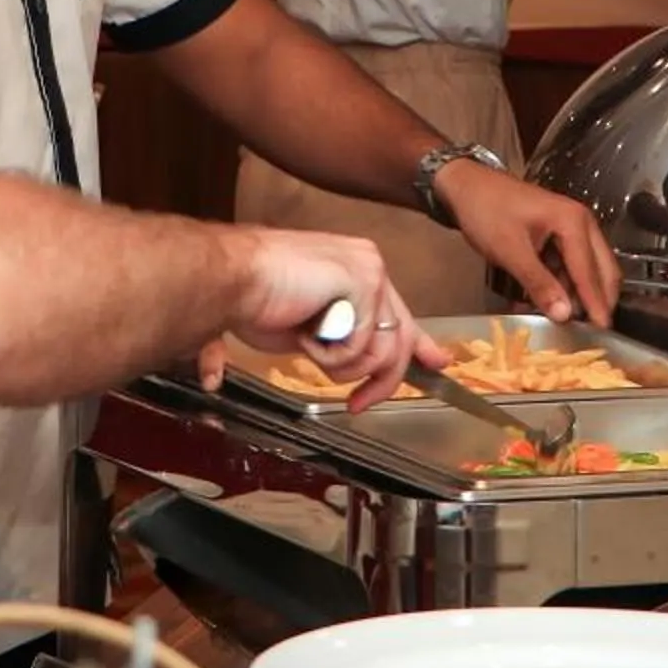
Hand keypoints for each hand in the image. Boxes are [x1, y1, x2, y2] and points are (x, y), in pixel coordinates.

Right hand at [228, 228, 447, 407]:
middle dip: (383, 380)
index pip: (400, 313)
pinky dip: (331, 355)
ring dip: (342, 365)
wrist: (231, 279)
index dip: (419, 344)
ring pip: (381, 349)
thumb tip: (368, 366)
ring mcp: (368, 272)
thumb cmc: (255, 297)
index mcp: (358, 268)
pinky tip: (307, 337)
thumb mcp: (312, 327)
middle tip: (361, 403)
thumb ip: (346, 339)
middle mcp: (369, 264)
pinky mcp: (361, 283)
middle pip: (399, 337)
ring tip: (310, 350)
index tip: (436, 363)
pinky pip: (362, 345)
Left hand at [434, 164, 622, 326]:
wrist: (465, 185)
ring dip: (576, 294)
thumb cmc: (486, 211)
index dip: (596, 304)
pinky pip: (569, 265)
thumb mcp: (510, 250)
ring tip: (562, 320)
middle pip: (601, 269)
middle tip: (593, 330)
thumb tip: (563, 314)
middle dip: (597, 300)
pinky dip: (561, 284)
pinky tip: (544, 301)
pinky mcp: (558, 234)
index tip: (602, 330)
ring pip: (586, 270)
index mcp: (574, 222)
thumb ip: (538, 283)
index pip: (590, 271)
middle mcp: (581, 223)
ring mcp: (571, 227)